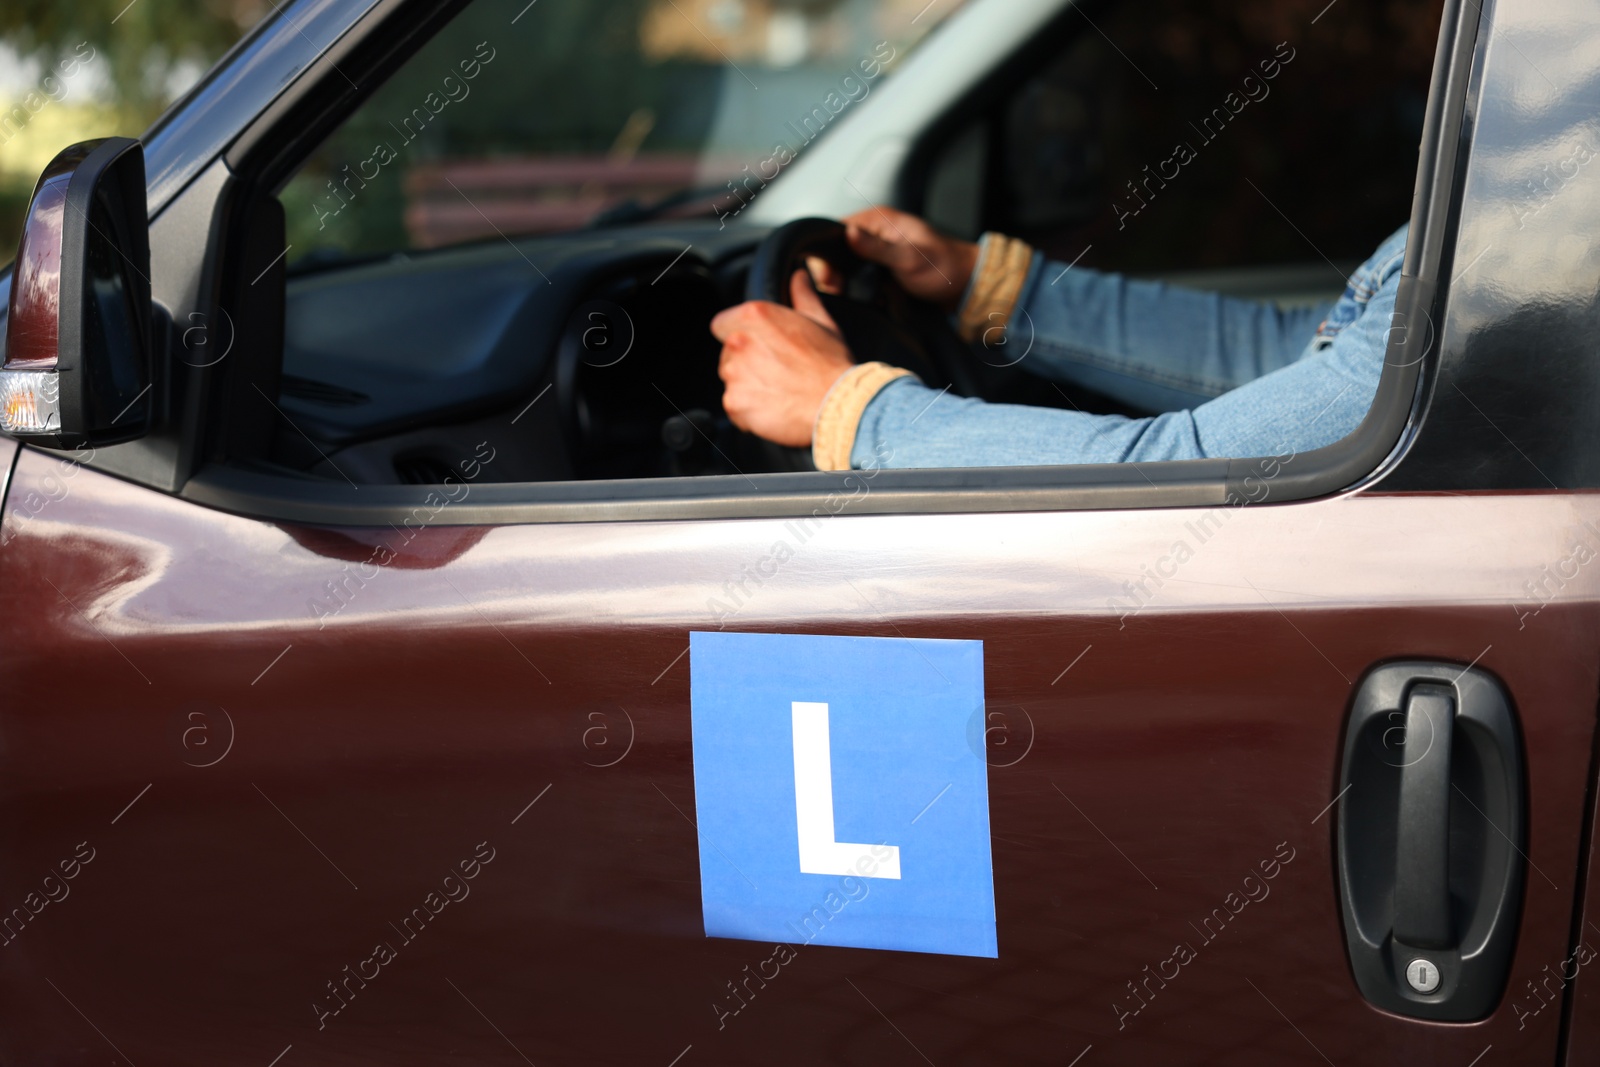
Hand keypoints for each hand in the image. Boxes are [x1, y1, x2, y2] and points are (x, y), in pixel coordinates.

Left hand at [713, 270, 853, 446]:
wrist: (836, 403)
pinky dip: (749, 411)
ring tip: (778, 390)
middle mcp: (738, 342)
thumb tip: (799, 276)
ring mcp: (734, 374)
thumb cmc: (831, 363)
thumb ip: (803, 296)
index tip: (755, 344)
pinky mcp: (735, 403)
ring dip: (747, 386)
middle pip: (728, 354)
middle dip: (746, 362)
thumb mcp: (821, 322)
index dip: (737, 334)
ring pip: (732, 380)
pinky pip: (735, 407)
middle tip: (775, 371)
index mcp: (755, 316)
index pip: (722, 323)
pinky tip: (774, 408)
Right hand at [807, 206, 978, 308]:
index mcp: (878, 220)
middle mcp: (875, 232)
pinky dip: (860, 288)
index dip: (827, 254)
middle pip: (838, 250)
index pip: (836, 229)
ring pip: (847, 266)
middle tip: (840, 291)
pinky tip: (867, 298)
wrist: (964, 285)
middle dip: (835, 272)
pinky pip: (860, 277)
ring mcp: (878, 251)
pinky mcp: (882, 267)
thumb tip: (848, 233)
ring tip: (855, 297)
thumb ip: (877, 247)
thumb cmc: (942, 268)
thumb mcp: (908, 258)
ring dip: (848, 283)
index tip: (829, 277)